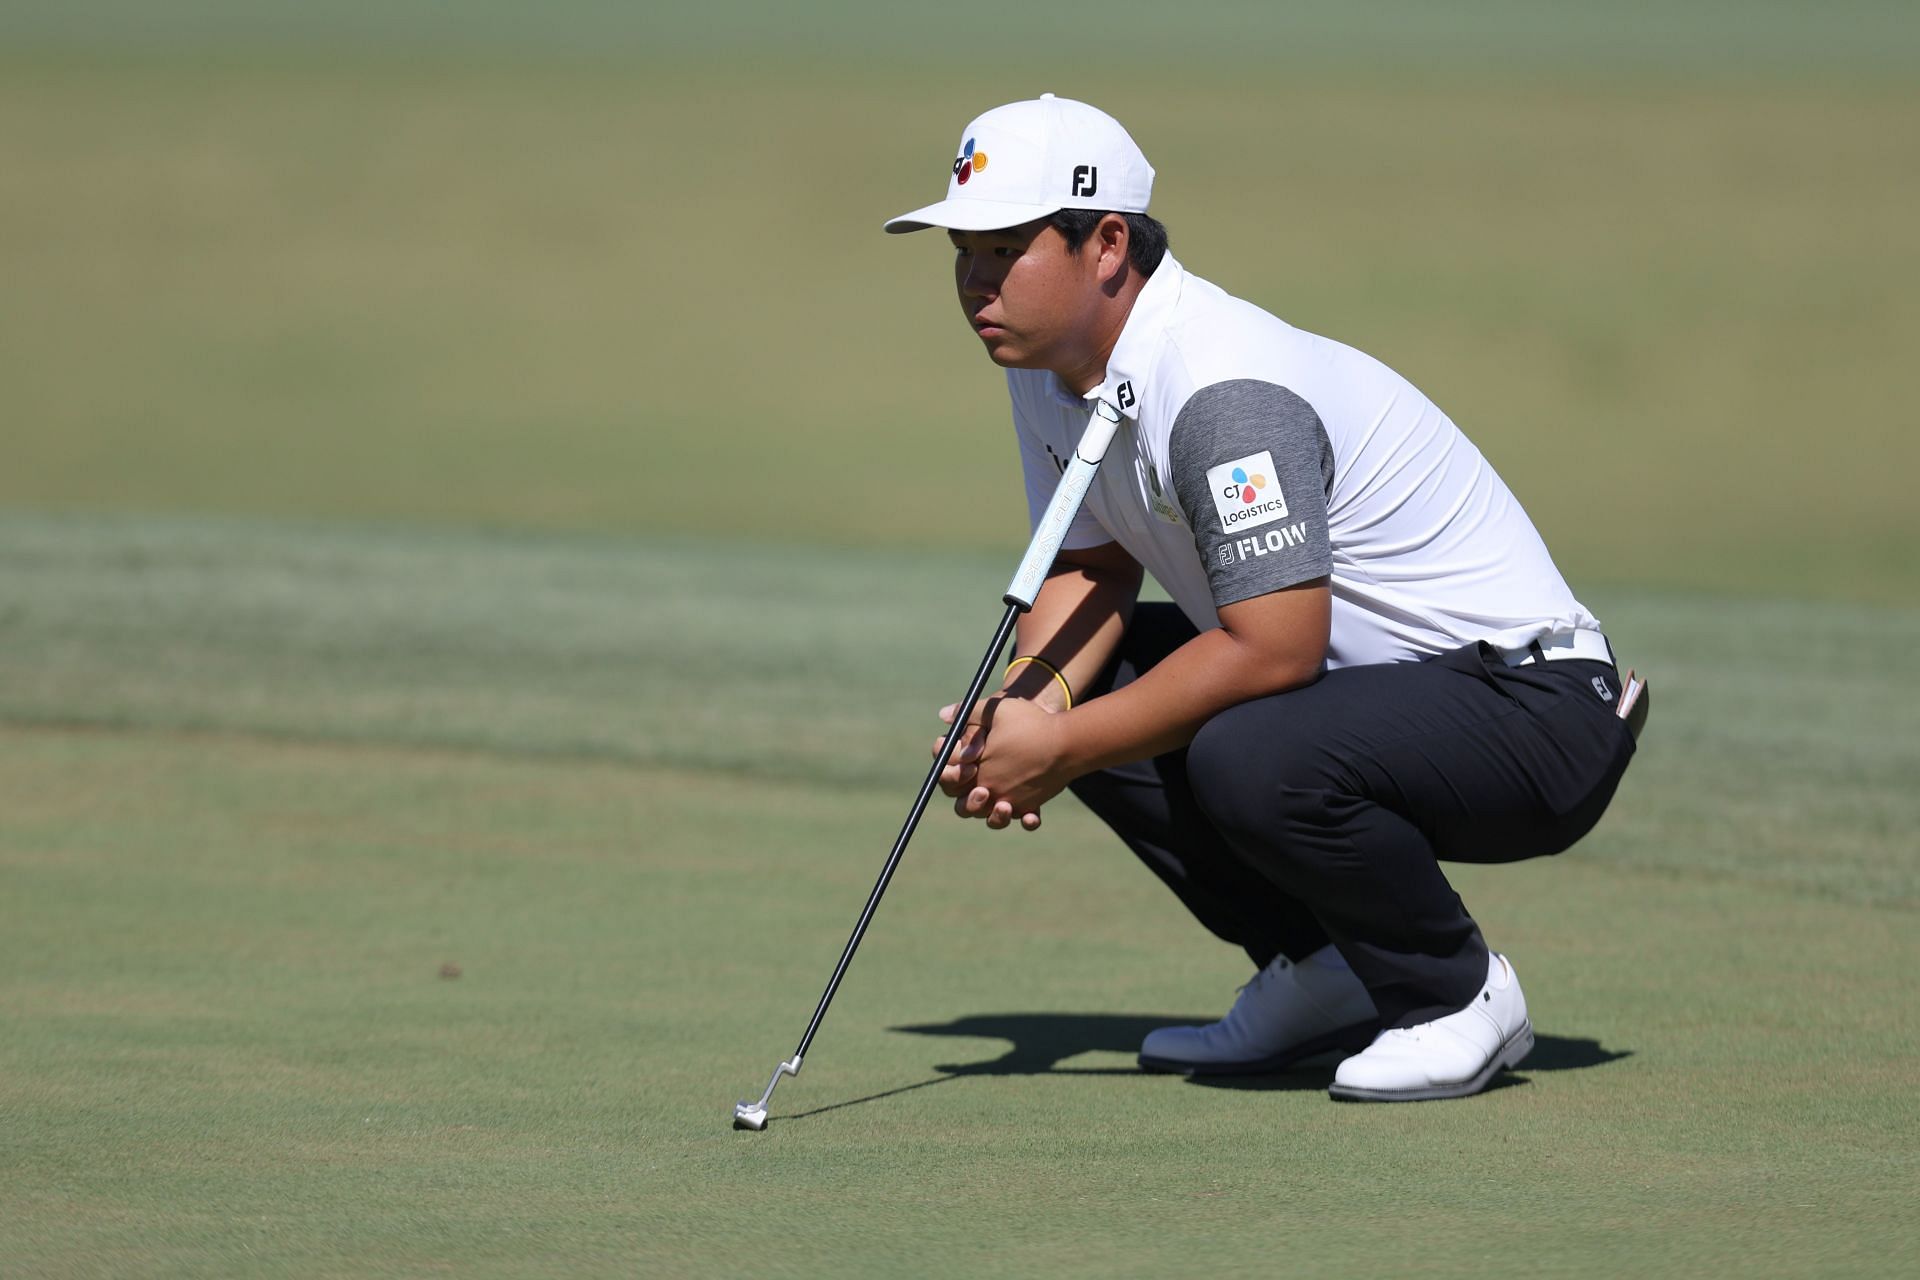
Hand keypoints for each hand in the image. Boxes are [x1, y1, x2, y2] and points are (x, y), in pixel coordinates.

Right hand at [933, 696, 1070, 829]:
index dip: (952, 774)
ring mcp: (999, 796)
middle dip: (969, 801)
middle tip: (983, 791)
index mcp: (965, 762)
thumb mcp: (997, 713)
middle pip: (962, 803)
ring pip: (988, 816)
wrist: (1054, 729)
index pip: (946, 773)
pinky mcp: (1024, 804)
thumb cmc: (1020, 718)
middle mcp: (978, 784)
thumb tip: (945, 716)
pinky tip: (1032, 816)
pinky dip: (1026, 821)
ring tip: (1005, 806)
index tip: (969, 767)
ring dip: (994, 817)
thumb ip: (971, 717)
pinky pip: (1021, 818)